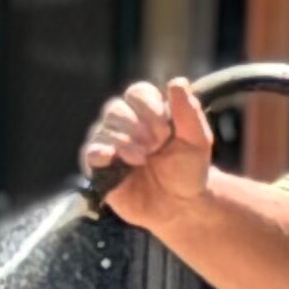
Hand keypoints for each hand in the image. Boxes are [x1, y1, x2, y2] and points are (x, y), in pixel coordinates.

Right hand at [80, 77, 214, 232]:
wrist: (180, 206)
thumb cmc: (189, 170)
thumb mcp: (198, 140)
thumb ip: (189, 111)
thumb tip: (177, 82)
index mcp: (148, 113)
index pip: (137, 93)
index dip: (149, 108)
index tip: (166, 131)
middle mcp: (126, 125)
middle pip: (116, 109)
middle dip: (137, 126)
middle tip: (156, 146)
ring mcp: (111, 145)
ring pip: (104, 129)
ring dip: (125, 141)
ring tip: (144, 159)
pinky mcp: (100, 168)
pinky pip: (91, 152)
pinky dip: (100, 152)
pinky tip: (115, 157)